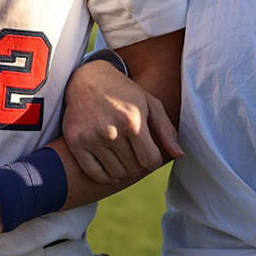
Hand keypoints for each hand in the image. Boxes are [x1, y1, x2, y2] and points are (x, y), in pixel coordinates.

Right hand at [60, 56, 181, 183]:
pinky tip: (110, 167)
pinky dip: (105, 176)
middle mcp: (111, 131)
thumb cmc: (123, 92)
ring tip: (123, 155)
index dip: (153, 160)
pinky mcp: (75, 142)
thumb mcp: (149, 104)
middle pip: (133, 168)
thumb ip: (166, 130)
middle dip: (138, 163)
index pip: (150, 160)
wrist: (87, 79)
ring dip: (122, 170)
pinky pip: (94, 173)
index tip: (149, 152)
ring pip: (115, 173)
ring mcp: (91, 137)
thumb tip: (180, 154)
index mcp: (132, 121)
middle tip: (134, 151)